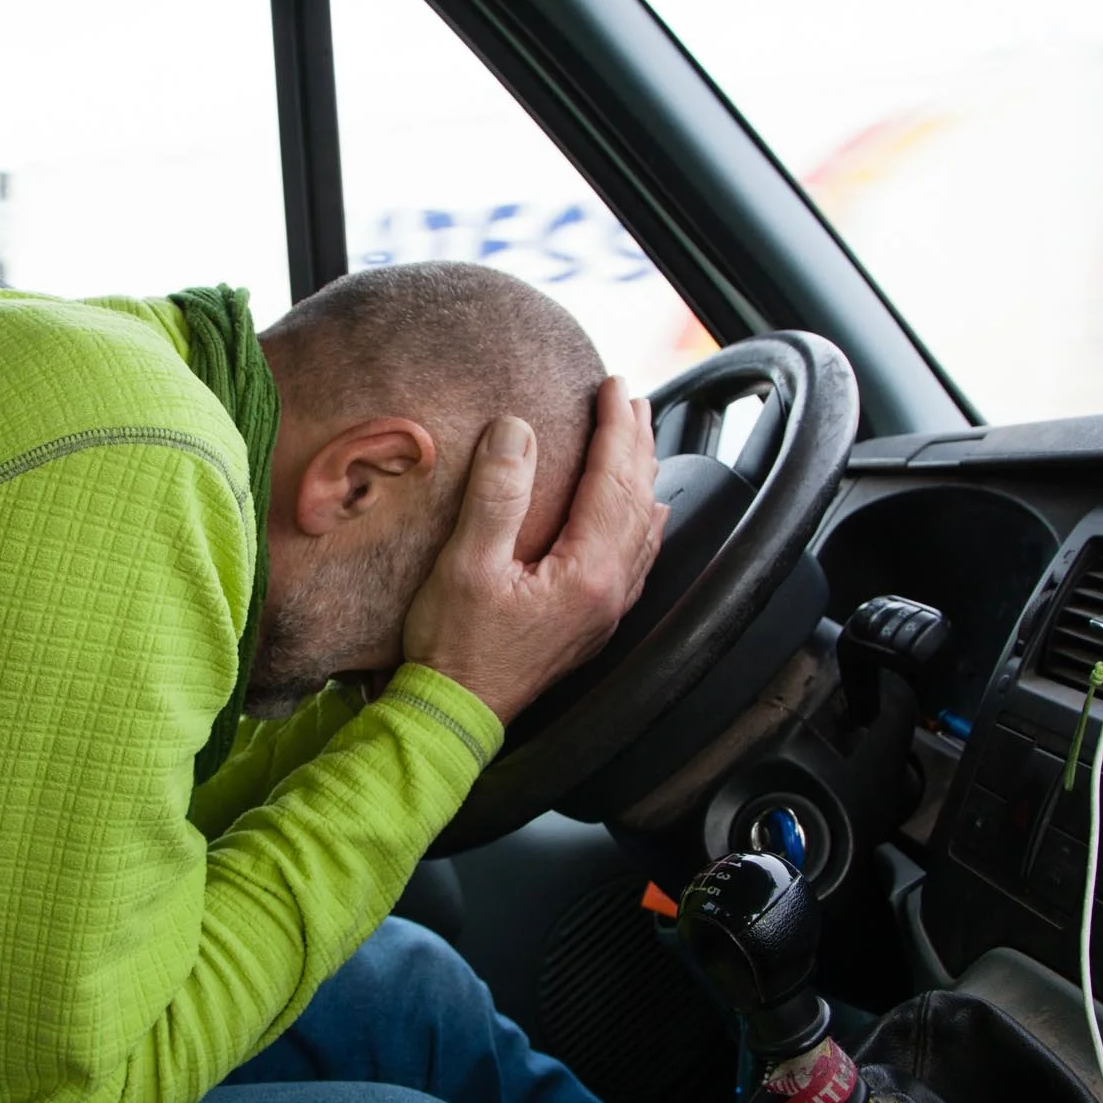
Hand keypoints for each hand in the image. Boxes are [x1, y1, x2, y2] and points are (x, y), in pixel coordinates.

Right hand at [403, 377, 669, 725]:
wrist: (454, 716)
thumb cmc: (455, 648)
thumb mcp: (466, 564)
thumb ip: (496, 494)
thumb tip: (516, 430)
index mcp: (587, 571)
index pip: (613, 480)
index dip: (615, 427)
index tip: (613, 386)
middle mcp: (609, 590)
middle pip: (637, 499)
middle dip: (636, 443)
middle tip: (632, 399)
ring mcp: (604, 610)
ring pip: (642, 528)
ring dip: (642, 477)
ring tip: (641, 440)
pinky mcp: (591, 622)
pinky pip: (636, 559)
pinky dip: (643, 523)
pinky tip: (648, 515)